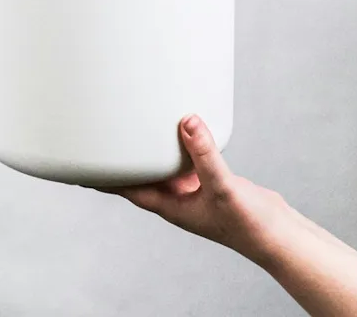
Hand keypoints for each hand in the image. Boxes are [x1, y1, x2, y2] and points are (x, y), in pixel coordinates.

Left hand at [106, 115, 291, 265]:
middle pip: (139, 174)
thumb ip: (205, 154)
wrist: (278, 236)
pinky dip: (179, 143)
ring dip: (148, 148)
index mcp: (170, 205)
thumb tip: (186, 121)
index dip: (102, 176)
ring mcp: (192, 189)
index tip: (79, 163)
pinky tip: (180, 126)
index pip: (126, 188)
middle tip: (99, 132)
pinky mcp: (209, 181)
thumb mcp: (223, 187)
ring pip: (161, 164)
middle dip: (119, 158)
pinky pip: (185, 158)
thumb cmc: (248, 224)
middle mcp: (176, 197)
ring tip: (131, 122)